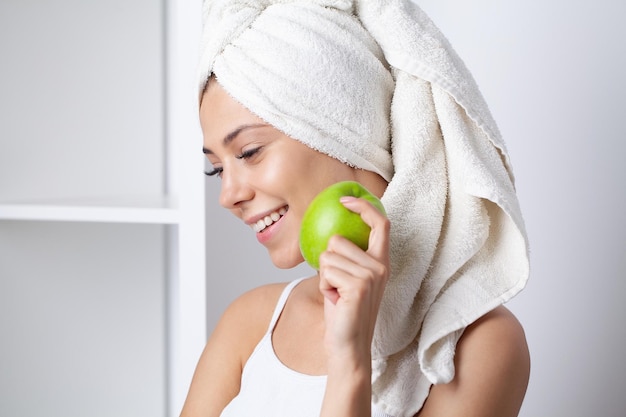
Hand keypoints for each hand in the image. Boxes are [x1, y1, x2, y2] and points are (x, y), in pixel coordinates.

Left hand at [318, 196, 389, 361]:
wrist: (348, 344)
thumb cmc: (343, 311)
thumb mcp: (348, 278)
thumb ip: (347, 256)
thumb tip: (330, 232)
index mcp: (381, 261)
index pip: (381, 224)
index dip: (364, 207)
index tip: (345, 200)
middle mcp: (380, 266)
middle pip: (338, 240)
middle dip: (328, 262)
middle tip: (337, 286)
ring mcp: (371, 275)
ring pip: (328, 255)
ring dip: (324, 276)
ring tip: (336, 294)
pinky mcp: (358, 286)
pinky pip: (325, 270)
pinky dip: (323, 286)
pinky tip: (335, 301)